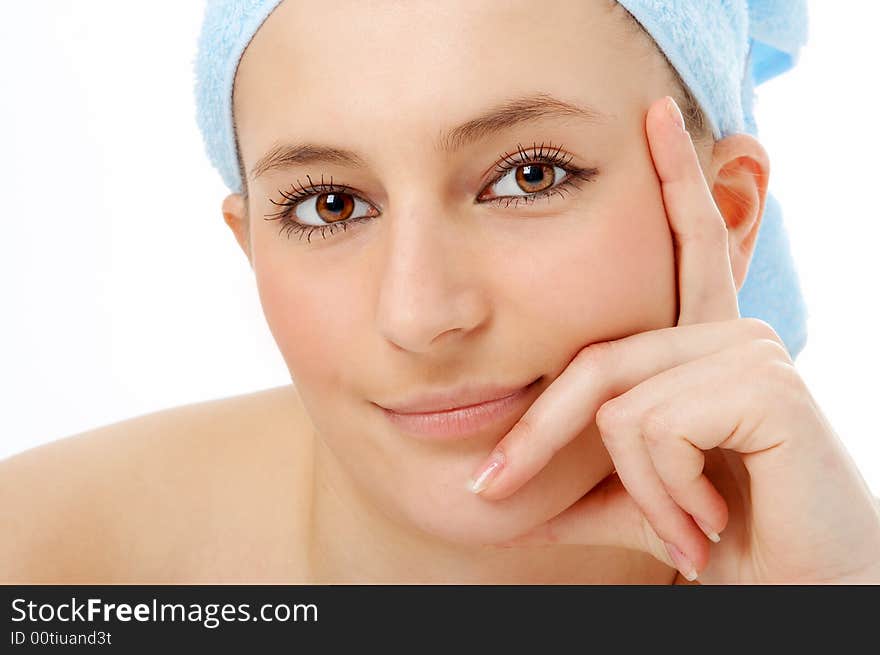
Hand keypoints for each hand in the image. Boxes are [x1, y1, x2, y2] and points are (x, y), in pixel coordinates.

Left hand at [467, 96, 879, 583]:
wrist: (800, 597)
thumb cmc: (728, 542)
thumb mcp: (639, 496)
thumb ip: (587, 475)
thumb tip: (505, 484)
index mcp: (706, 348)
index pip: (686, 250)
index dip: (673, 182)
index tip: (653, 117)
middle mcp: (734, 333)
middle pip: (594, 360)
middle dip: (536, 436)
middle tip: (496, 492)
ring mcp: (751, 351)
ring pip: (618, 403)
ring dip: (638, 489)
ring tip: (688, 524)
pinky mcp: (765, 383)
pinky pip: (653, 425)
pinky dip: (663, 490)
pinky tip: (710, 517)